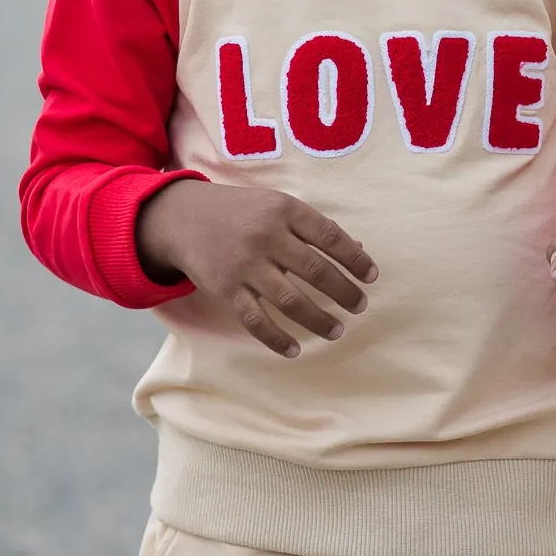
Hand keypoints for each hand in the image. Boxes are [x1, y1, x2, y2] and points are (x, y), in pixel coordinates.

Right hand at [136, 179, 376, 357]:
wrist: (184, 217)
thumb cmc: (241, 211)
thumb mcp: (277, 206)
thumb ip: (314, 227)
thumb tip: (359, 250)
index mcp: (284, 209)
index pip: (330, 237)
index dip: (355, 258)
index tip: (371, 277)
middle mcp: (267, 236)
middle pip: (316, 271)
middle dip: (344, 293)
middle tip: (360, 306)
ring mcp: (245, 265)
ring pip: (291, 300)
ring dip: (319, 320)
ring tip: (336, 330)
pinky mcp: (227, 289)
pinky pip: (256, 321)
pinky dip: (277, 339)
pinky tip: (295, 349)